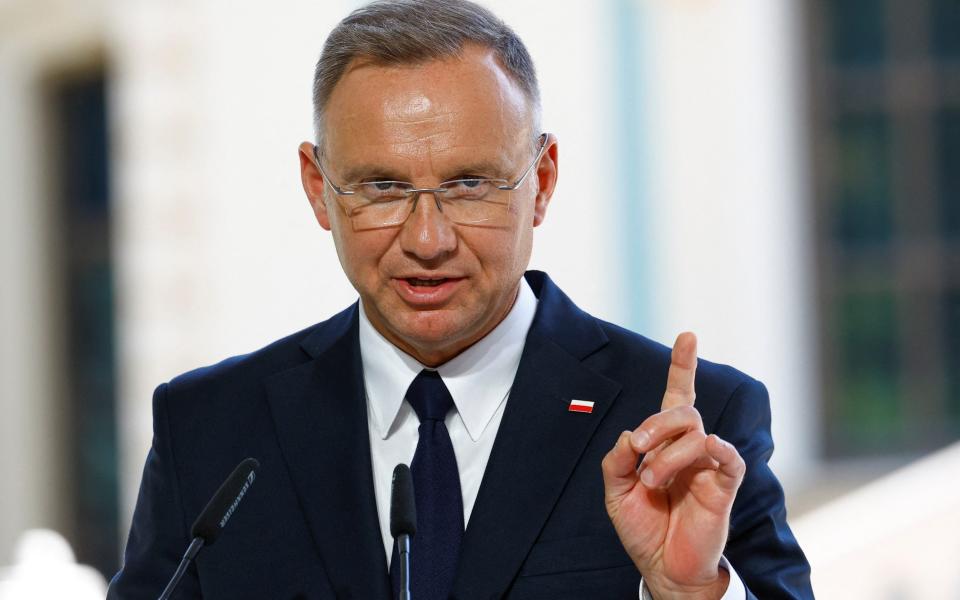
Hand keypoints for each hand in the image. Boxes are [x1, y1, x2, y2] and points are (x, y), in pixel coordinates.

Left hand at [601, 332, 744, 598]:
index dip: (683, 367)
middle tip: (638, 450)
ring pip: (695, 432)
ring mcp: (709, 464)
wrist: (661, 568)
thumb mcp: (615, 492)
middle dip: (656, 423)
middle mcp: (690, 448)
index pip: (677, 397)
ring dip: (667, 453)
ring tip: (652, 481)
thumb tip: (629, 436)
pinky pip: (726, 455)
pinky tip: (697, 458)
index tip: (688, 335)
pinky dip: (711, 451)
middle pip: (682, 411)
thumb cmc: (643, 528)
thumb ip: (615, 461)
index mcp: (665, 445)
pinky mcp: (724, 484)